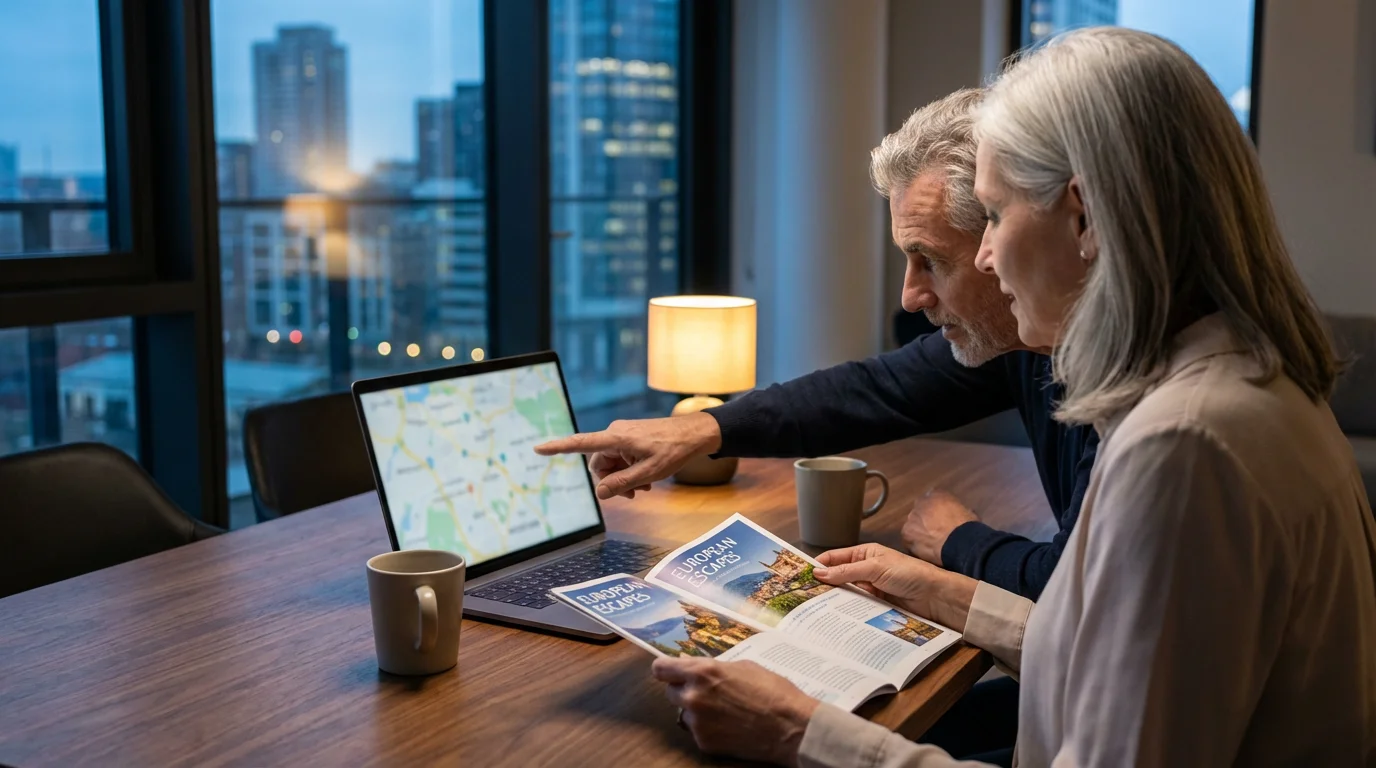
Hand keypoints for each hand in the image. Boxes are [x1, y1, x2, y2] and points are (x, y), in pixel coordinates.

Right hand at [533, 412, 722, 499]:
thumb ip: (623, 484)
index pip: (581, 443)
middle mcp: (615, 434)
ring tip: (644, 488)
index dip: (558, 447)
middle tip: (635, 494)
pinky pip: (620, 458)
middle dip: (612, 481)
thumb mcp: (650, 473)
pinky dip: (629, 471)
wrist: (696, 433)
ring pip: (610, 464)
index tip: (538, 448)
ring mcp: (622, 435)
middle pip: (598, 464)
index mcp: (616, 438)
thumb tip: (600, 493)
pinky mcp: (630, 438)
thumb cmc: (675, 450)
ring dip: (623, 478)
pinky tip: (645, 480)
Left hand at [652, 657, 818, 765]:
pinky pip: (698, 731)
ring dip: (697, 710)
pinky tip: (730, 725)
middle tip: (707, 692)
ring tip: (724, 711)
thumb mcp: (743, 667)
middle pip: (670, 692)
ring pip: (685, 713)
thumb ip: (713, 667)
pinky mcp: (704, 743)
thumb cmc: (772, 691)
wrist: (790, 727)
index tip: (670, 671)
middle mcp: (694, 696)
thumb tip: (691, 665)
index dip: (666, 669)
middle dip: (684, 690)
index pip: (661, 669)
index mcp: (703, 672)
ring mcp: (698, 722)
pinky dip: (709, 728)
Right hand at [814, 543, 976, 631]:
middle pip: (837, 577)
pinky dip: (845, 610)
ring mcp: (870, 588)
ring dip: (833, 599)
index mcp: (865, 553)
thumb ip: (847, 572)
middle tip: (802, 595)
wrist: (934, 597)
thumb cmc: (910, 574)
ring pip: (845, 593)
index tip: (801, 575)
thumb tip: (819, 573)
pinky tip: (834, 616)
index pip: (835, 557)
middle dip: (822, 584)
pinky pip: (855, 606)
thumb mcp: (875, 568)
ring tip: (813, 608)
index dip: (818, 565)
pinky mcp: (875, 604)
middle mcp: (865, 570)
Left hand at [902, 490, 978, 565]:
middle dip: (925, 520)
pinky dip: (914, 543)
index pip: (932, 499)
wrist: (960, 542)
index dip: (936, 511)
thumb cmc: (968, 527)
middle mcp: (921, 503)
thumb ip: (956, 509)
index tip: (940, 519)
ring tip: (929, 542)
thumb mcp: (967, 511)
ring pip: (913, 524)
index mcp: (937, 494)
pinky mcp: (906, 533)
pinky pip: (908, 538)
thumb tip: (956, 514)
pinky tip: (924, 549)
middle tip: (934, 531)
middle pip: (920, 511)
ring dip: (919, 531)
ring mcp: (912, 517)